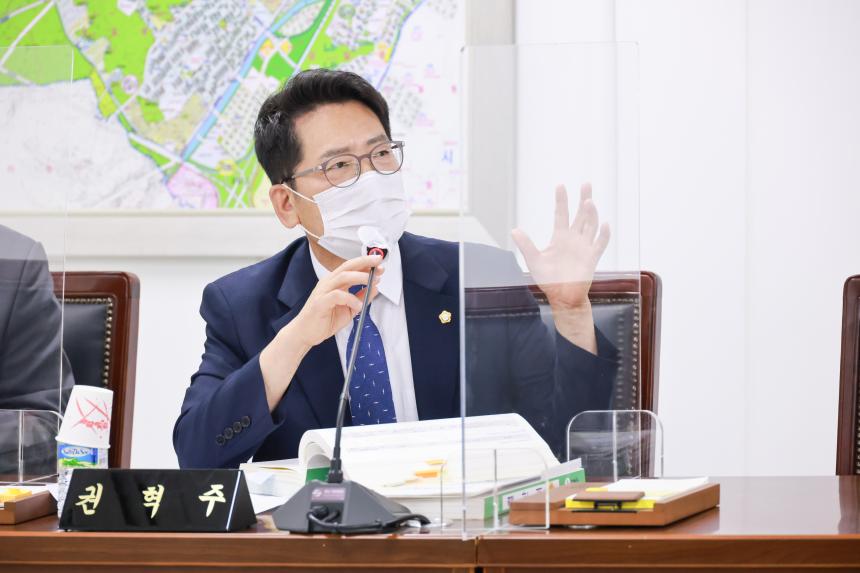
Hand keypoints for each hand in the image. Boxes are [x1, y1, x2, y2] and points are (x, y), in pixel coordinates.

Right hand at [291, 254, 383, 347]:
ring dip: (360, 277)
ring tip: (372, 281)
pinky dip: (350, 299)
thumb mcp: (349, 309)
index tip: (379, 262)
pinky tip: (358, 306)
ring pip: (343, 277)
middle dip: (364, 262)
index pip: (351, 267)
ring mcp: (323, 291)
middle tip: (378, 263)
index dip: (365, 262)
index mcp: (334, 282)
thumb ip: (361, 297)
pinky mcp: (320, 302)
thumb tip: (375, 287)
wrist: (305, 333)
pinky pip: (337, 295)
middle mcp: (328, 283)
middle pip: (347, 266)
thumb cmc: (324, 320)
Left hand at [511, 183, 609, 351]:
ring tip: (589, 201)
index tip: (561, 185)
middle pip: (580, 215)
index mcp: (559, 238)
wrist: (563, 297)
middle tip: (586, 183)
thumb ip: (526, 245)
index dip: (561, 200)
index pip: (561, 214)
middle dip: (582, 199)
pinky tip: (605, 224)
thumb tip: (514, 230)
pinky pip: (600, 244)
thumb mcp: (534, 261)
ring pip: (591, 225)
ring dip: (591, 214)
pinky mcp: (592, 258)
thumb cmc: (549, 280)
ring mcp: (584, 247)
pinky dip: (604, 234)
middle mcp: (573, 239)